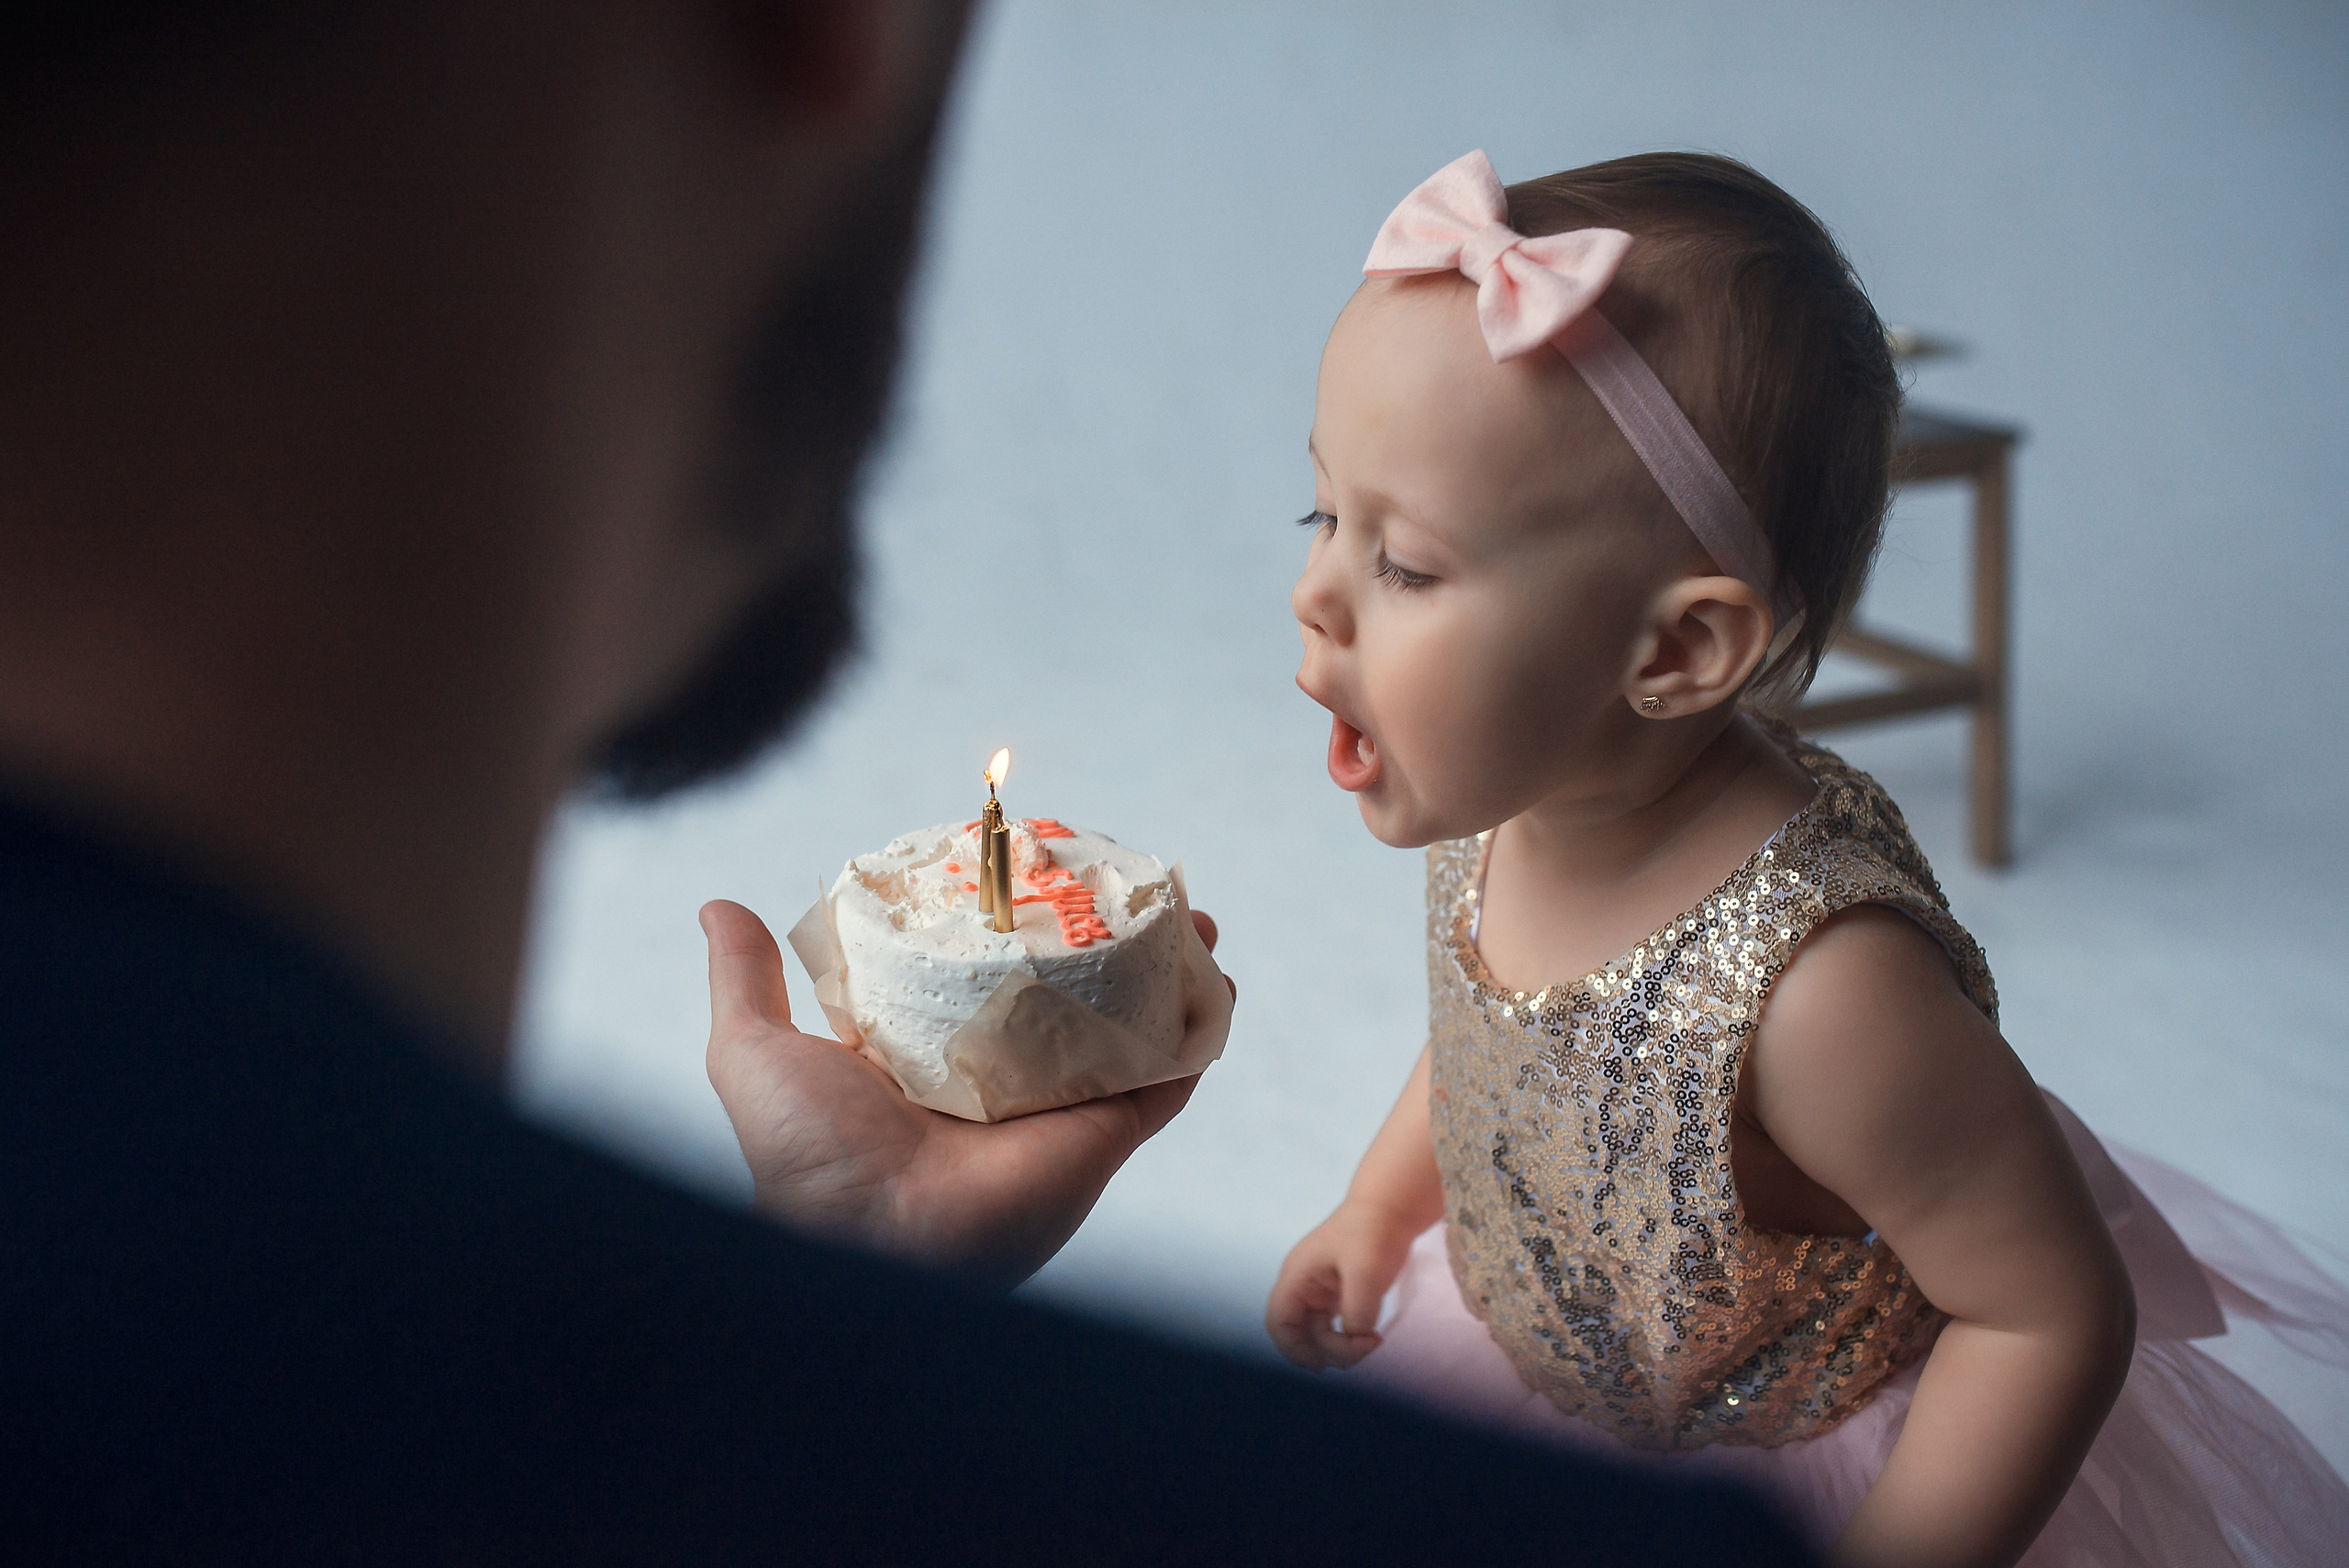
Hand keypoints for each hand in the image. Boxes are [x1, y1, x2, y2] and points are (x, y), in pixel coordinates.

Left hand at [700, 898, 1234, 1288]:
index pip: (983, 975)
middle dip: (1110, 939)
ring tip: (1190, 917)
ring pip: (1133, 1025)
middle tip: (1132, 886)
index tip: (1042, 868)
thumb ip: (746, 980)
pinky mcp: (1107, 1133)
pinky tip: (1218, 983)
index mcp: (929, 1059)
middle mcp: (1002, 1080)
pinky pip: (1167, 1074)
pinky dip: (1199, 1030)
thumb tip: (718, 905)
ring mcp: (1061, 1106)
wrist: (868, 1244)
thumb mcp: (753, 1051)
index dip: (1017, 920)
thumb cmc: (804, 1158)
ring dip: (1169, 971)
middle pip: (1073, 994)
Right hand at [1265, 1196, 1421, 1370]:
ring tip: (1372, 1342)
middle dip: (1328, 1349)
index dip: (1293, 1348)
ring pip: (1320, 1333)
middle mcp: (1304, 1286)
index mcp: (1298, 1276)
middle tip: (1364, 1348)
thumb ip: (1357, 1309)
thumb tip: (1356, 1337)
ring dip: (1342, 1346)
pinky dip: (1351, 1337)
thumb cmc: (1372, 1231)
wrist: (1392, 1207)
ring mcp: (1322, 1291)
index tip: (1322, 1364)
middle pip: (1301, 1333)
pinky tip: (1371, 1337)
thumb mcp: (1365, 1271)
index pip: (1279, 1320)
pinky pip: (1337, 1326)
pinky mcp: (1341, 1294)